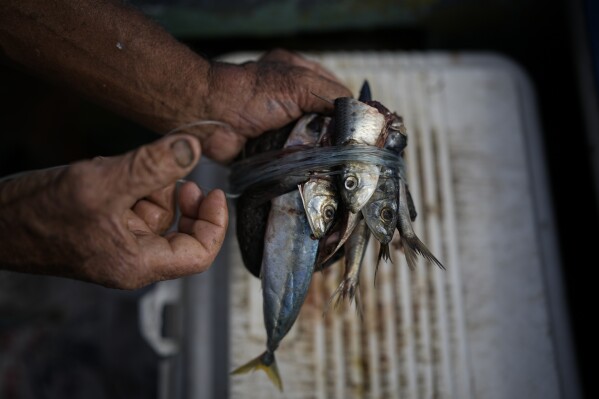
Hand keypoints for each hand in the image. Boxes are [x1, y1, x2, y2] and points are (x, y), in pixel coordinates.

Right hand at [0, 135, 227, 288]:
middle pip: (180, 228)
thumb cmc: (36, 215)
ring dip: (150, 183)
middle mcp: (132, 257)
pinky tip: (109, 171)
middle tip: (176, 172)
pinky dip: (130, 182)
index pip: (198, 255)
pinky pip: (132, 202)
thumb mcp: (101, 183)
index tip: (214, 193)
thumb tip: (192, 147)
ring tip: (123, 167)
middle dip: (179, 196)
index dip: (214, 224)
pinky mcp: (104, 225)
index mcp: (138, 263)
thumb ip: (151, 166)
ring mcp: (117, 242)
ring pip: (155, 210)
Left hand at [199, 49, 351, 162]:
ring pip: (310, 142)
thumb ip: (331, 95)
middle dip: (336, 135)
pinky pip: (292, 159)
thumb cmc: (252, 93)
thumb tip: (359, 113)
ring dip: (320, 153)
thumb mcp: (299, 83)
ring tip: (336, 165)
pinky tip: (314, 172)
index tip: (365, 127)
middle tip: (352, 151)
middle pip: (324, 120)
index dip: (350, 110)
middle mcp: (290, 101)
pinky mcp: (269, 149)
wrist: (211, 117)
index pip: (335, 93)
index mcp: (299, 76)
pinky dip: (301, 166)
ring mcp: (279, 126)